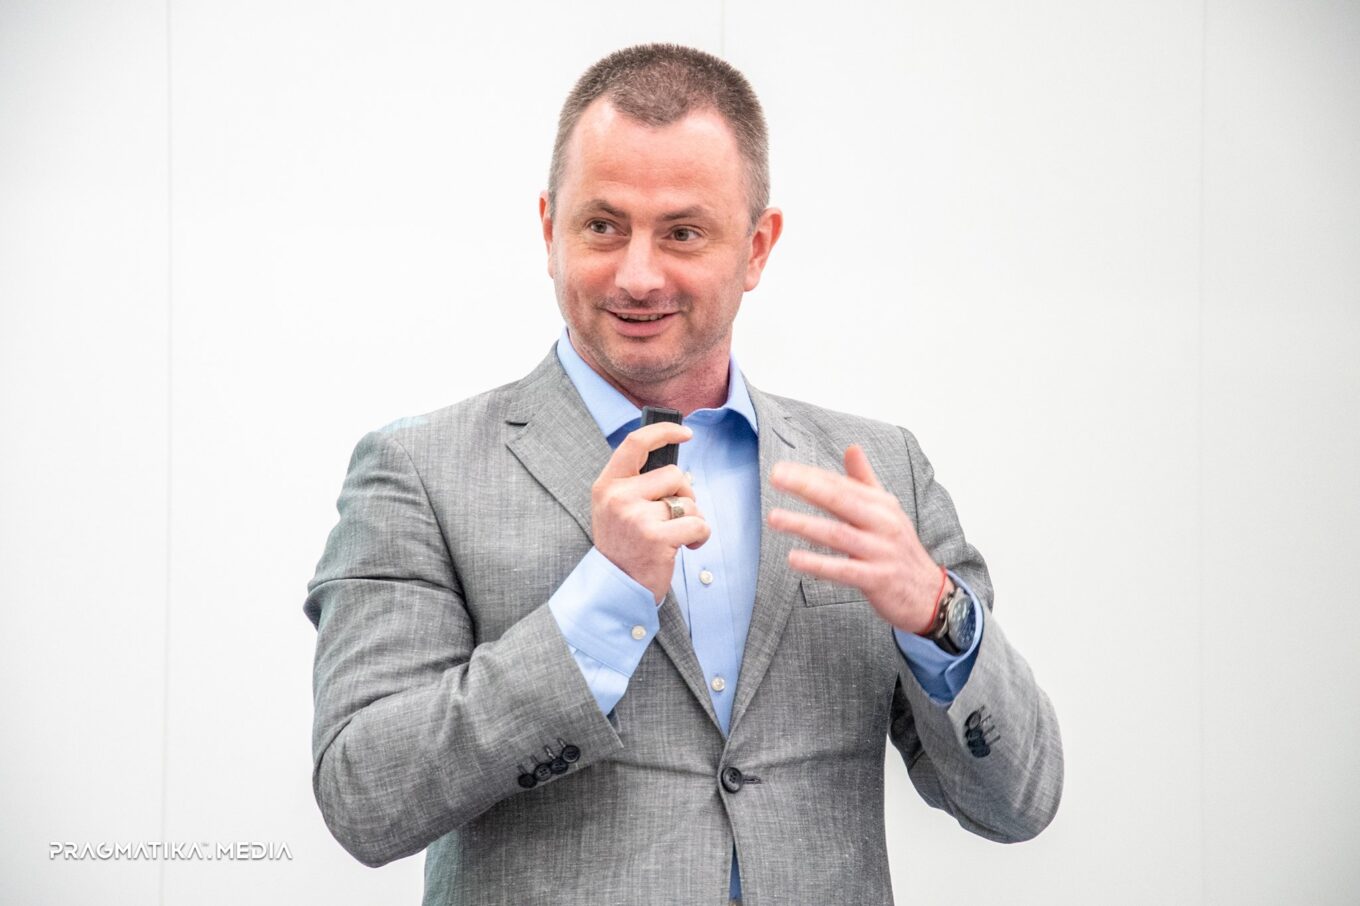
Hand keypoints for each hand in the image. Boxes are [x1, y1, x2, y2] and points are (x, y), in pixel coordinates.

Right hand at [592, 421, 710, 602]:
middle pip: (674, 474)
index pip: (635, 443)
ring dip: (692, 519)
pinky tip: (687, 547)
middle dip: (685, 493)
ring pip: (688, 501)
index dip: (664, 431)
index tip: (685, 432)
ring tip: (675, 536)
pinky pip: (697, 524)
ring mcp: (636, 517)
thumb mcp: (616, 509)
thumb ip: (636, 484)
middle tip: (675, 515)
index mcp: (607, 485)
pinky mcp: (656, 538)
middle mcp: (618, 497)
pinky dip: (700, 536)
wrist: (616, 588)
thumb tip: (674, 465)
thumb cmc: (624, 546)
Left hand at [768, 444, 947, 634]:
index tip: (781, 468)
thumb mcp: (887, 511)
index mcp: (881, 504)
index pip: (841, 484)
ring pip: (838, 534)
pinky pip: (844, 570)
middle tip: (775, 477)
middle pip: (840, 500)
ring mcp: (881, 551)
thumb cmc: (899, 549)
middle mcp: (883, 523)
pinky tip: (794, 558)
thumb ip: (865, 481)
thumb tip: (851, 447)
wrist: (929, 594)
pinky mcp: (878, 579)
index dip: (810, 475)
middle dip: (807, 486)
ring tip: (774, 518)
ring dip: (804, 525)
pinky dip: (818, 564)